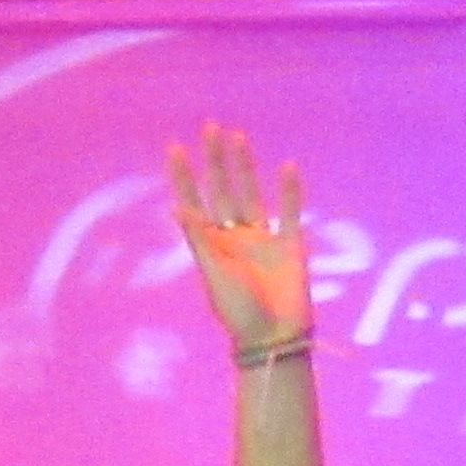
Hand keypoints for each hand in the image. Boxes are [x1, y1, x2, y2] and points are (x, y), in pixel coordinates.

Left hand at [167, 122, 316, 357]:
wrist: (274, 339)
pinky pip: (289, 212)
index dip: (184, 176)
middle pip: (222, 190)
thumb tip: (176, 205)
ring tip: (238, 136)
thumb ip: (199, 238)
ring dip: (245, 166)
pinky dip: (290, 191)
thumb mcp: (214, 273)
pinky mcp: (289, 246)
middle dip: (216, 160)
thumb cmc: (238, 312)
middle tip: (210, 126)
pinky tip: (289, 166)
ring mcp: (262, 240)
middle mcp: (233, 237)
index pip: (194, 202)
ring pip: (251, 194)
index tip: (175, 147)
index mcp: (210, 246)